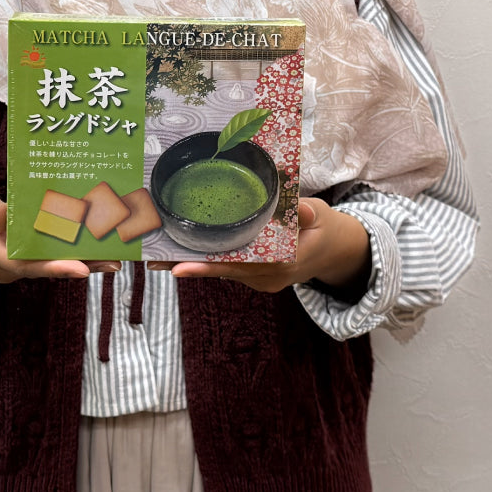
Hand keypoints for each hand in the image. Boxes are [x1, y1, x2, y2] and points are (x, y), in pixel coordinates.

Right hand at [0, 187, 109, 287]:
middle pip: (44, 268)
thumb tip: (5, 216)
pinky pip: (43, 261)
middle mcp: (1, 267)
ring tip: (114, 255)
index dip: (53, 265)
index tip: (81, 268)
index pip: (22, 261)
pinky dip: (67, 255)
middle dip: (80, 265)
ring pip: (47, 266)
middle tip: (115, 260)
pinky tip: (93, 248)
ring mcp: (9, 269)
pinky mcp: (16, 264)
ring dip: (80, 261)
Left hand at [160, 197, 371, 295]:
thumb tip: (303, 211)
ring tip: (158, 257)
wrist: (336, 252)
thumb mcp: (321, 215)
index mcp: (285, 263)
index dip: (211, 265)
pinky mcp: (256, 277)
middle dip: (189, 266)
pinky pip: (229, 270)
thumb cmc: (325, 227)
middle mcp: (269, 277)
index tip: (182, 267)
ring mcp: (262, 280)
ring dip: (193, 264)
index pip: (242, 264)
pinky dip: (207, 262)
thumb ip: (307, 213)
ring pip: (223, 272)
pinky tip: (182, 254)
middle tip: (155, 260)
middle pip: (224, 271)